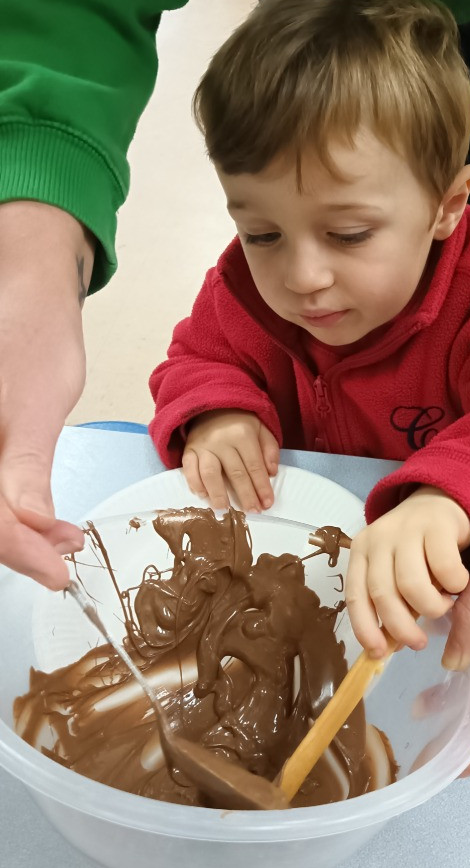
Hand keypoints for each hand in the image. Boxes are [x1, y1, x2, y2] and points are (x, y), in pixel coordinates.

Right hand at [0, 202, 90, 587]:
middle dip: (16, 544)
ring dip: (14, 533)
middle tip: (62, 558)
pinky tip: (40, 520)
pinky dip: (10, 511)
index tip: (56, 573)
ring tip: (59, 540)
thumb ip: (26, 471)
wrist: (32, 295)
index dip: (18, 551)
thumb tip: (30, 526)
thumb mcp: (35, 407)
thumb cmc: (32, 337)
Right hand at [182, 409, 279, 510]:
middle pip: (236, 473)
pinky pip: (189, 469)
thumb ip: (269, 448)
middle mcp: (222, 440)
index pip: (255, 466)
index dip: (262, 487)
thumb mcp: (261, 428)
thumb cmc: (240, 421)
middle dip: (246, 496)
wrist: (212, 405)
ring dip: (218, 494)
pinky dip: (195, 484)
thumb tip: (272, 473)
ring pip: (210, 473)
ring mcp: (203, 445)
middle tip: (252, 512)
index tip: (267, 503)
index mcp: (243, 434)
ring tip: (225, 509)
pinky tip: (204, 496)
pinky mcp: (188, 449)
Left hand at [346, 486, 469, 656]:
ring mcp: (406, 529)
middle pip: (382, 593)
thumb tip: (391, 645)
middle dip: (400, 627)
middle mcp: (379, 538)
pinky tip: (459, 585)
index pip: (356, 596)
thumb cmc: (420, 548)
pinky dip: (454, 585)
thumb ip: (394, 601)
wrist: (443, 500)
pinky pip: (444, 568)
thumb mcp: (398, 570)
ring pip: (410, 584)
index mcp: (362, 552)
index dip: (365, 628)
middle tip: (418, 643)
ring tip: (442, 608)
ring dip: (430, 607)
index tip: (378, 653)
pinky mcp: (437, 525)